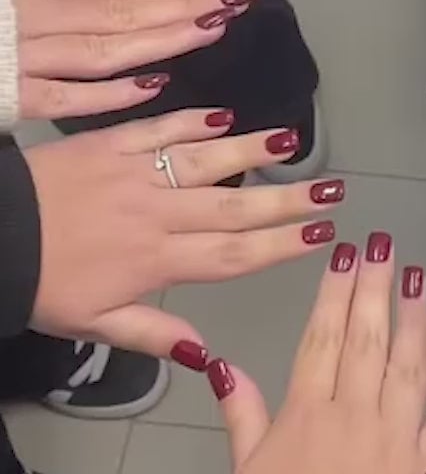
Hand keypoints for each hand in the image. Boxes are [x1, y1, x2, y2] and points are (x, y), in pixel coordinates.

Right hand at [0, 0, 251, 120]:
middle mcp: (38, 21)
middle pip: (123, 12)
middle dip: (185, 4)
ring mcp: (27, 62)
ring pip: (107, 50)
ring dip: (165, 40)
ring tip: (215, 27)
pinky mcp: (16, 99)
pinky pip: (69, 99)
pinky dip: (112, 93)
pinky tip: (157, 84)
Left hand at [27, 110, 345, 353]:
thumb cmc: (43, 286)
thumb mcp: (97, 325)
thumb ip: (156, 334)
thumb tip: (210, 357)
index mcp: (156, 262)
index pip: (232, 255)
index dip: (282, 246)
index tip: (323, 236)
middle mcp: (156, 215)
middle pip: (233, 208)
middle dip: (288, 200)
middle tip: (333, 189)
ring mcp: (134, 174)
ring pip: (203, 162)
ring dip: (249, 151)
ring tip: (290, 141)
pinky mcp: (109, 143)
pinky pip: (158, 129)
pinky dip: (192, 120)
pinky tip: (224, 116)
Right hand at [218, 242, 425, 473]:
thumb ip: (241, 414)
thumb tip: (220, 362)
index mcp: (305, 415)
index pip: (322, 339)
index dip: (335, 293)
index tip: (348, 255)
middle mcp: (354, 415)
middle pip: (366, 340)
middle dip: (376, 288)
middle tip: (387, 246)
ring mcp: (398, 440)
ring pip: (409, 365)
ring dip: (414, 318)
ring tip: (420, 276)